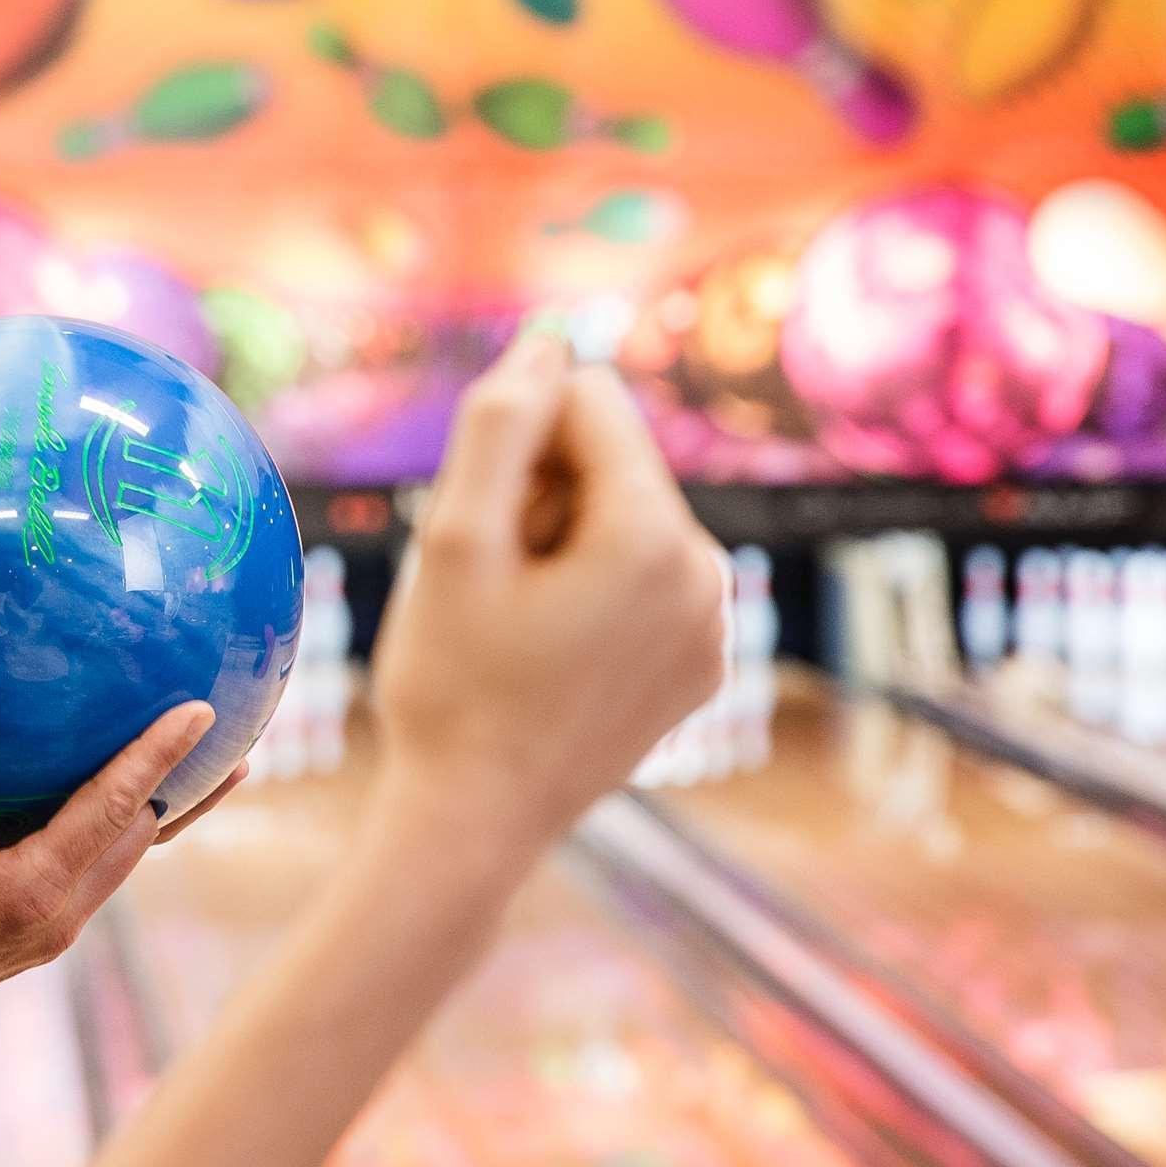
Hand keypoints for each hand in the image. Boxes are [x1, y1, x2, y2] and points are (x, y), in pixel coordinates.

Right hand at [0, 699, 213, 1043]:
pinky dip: (114, 835)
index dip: (159, 755)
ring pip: (123, 862)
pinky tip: (106, 806)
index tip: (204, 714)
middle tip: (228, 738)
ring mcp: (47, 932)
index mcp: (32, 888)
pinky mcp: (30, 937)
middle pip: (143, 840)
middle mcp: (56, 916)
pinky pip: (91, 875)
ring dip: (159, 816)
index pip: (115, 808)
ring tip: (203, 774)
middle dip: (188, 790)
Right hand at [359, 330, 724, 871]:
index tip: (484, 528)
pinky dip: (594, 596)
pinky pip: (645, 582)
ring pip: (626, 521)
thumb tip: (548, 344)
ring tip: (521, 627)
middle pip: (612, 461)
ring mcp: (714, 628)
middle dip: (545, 498)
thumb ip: (501, 424)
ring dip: (565, 547)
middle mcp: (708, 575)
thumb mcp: (453, 541)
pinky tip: (550, 658)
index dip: (515, 445)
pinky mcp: (703, 668)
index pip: (587, 400)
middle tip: (495, 589)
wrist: (475, 822)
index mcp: (656, 537)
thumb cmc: (452, 684)